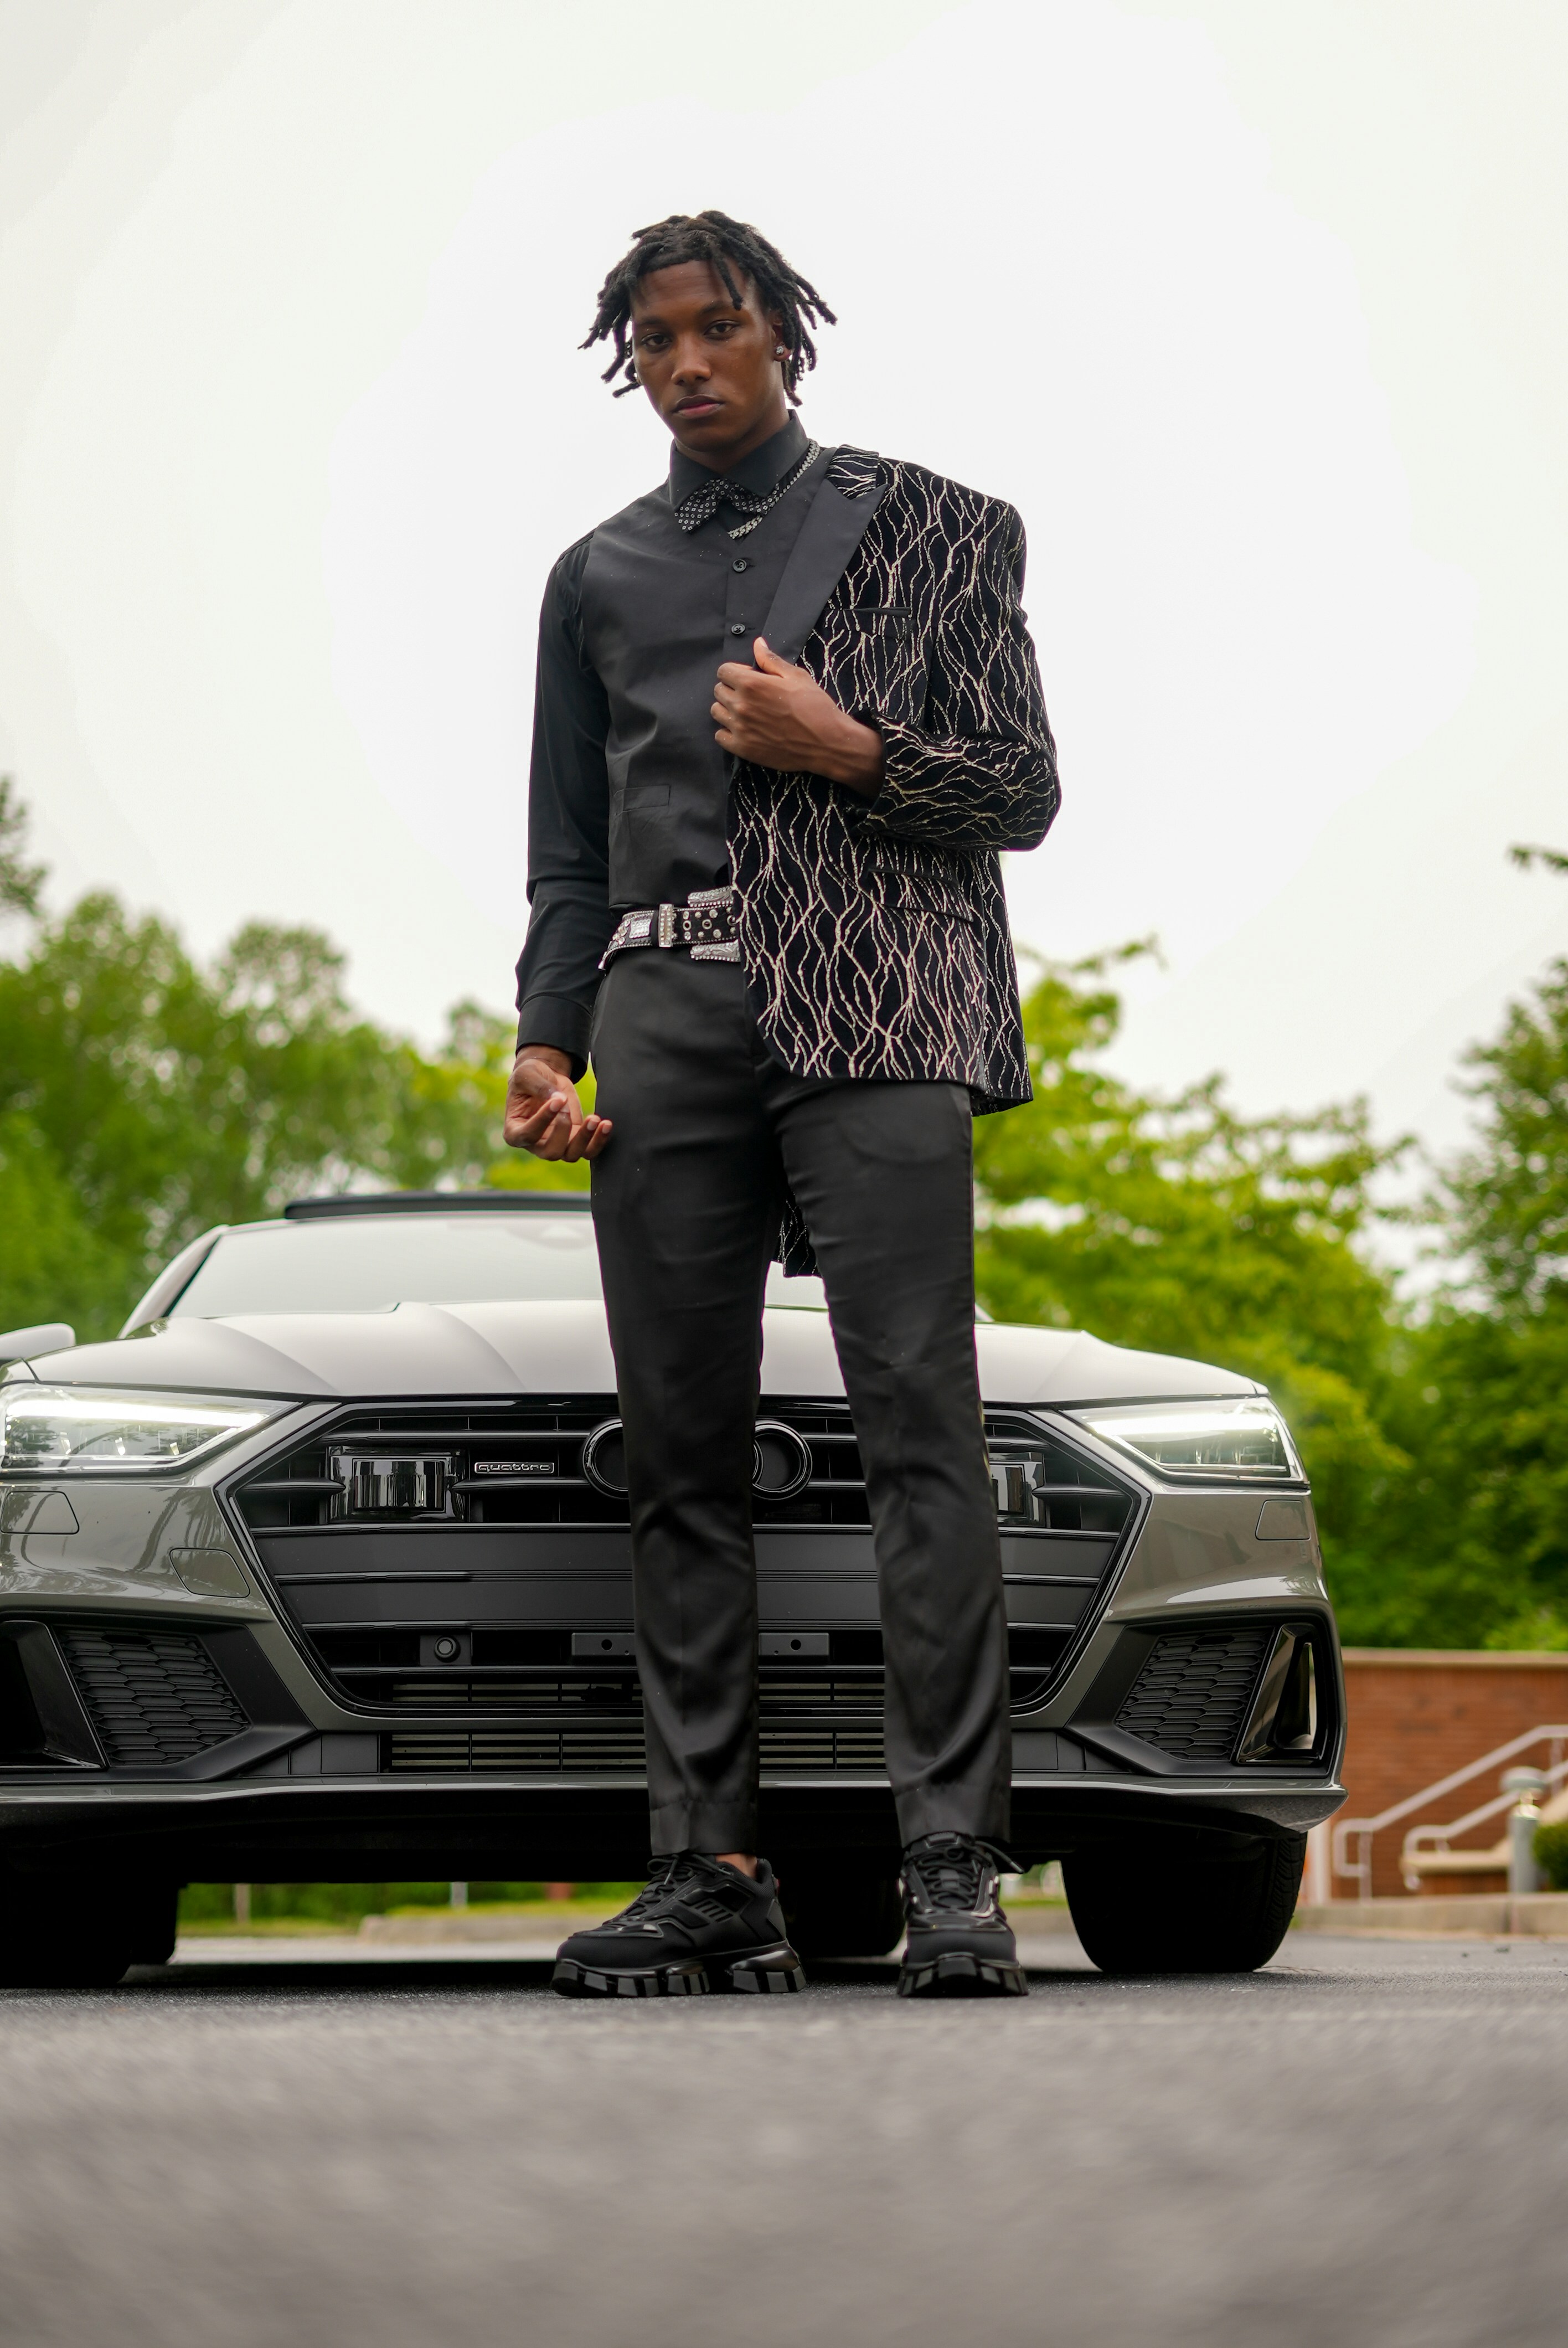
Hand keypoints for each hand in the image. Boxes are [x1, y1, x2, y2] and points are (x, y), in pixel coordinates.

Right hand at [503, 1047, 611, 1160]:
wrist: (547, 1077)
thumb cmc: (530, 1077)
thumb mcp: (527, 1075)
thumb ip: (539, 1086)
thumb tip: (559, 1100)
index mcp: (515, 1131)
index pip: (528, 1135)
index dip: (543, 1120)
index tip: (557, 1099)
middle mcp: (535, 1144)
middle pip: (551, 1153)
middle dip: (563, 1132)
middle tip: (567, 1106)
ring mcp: (556, 1144)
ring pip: (571, 1155)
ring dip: (585, 1139)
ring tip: (595, 1119)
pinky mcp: (574, 1139)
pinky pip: (588, 1151)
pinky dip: (599, 1141)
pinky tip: (606, 1124)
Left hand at [712, 638, 883, 796]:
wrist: (826, 742)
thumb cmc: (815, 707)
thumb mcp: (796, 677)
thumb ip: (771, 661)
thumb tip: (757, 644)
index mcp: (752, 684)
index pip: (723, 671)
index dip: (736, 672)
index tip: (749, 677)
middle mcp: (741, 705)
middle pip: (719, 691)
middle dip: (731, 689)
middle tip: (751, 696)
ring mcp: (740, 728)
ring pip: (717, 712)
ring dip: (727, 709)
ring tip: (746, 712)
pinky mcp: (743, 748)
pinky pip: (720, 736)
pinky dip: (728, 732)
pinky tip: (743, 730)